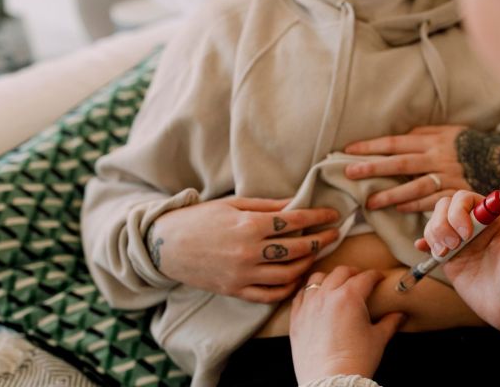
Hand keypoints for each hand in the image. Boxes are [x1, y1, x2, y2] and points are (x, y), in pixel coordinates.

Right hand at [150, 197, 339, 302]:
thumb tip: (297, 203)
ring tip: (316, 254)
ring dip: (308, 264)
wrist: (165, 245)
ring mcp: (242, 274)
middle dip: (320, 240)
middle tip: (334, 234)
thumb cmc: (199, 219)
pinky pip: (269, 295)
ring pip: (288, 274)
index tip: (334, 214)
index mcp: (248, 225)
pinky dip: (288, 288)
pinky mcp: (235, 290)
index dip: (318, 216)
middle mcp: (248, 252)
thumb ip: (267, 206)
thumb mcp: (233, 204)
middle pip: (296, 248)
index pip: (294, 221)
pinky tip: (297, 277)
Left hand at [290, 266, 404, 384]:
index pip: (365, 277)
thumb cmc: (356, 361)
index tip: (380, 278)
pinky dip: (309, 293)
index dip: (375, 275)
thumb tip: (400, 315)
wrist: (330, 382)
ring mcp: (308, 306)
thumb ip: (390, 323)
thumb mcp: (378, 340)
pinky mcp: (296, 319)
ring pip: (317, 279)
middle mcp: (326, 296)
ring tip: (335, 284)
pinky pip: (300, 296)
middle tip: (360, 279)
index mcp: (349, 297)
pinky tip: (315, 298)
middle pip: (341, 272)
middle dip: (353, 273)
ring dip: (329, 278)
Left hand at [344, 125, 471, 211]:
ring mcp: (447, 177)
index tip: (349, 150)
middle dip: (373, 168)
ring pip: (414, 186)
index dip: (371, 146)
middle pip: (400, 163)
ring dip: (391, 195)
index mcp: (432, 140)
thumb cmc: (467, 144)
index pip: (396, 142)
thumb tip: (398, 138)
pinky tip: (399, 208)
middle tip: (349, 174)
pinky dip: (416, 206)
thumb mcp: (447, 132)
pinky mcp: (457, 193)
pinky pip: (433, 201)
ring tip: (370, 203)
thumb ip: (423, 134)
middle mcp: (437, 158)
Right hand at [418, 179, 499, 353]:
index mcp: (493, 216)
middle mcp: (475, 226)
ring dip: (434, 233)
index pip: (465, 198)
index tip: (467, 232)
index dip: (459, 210)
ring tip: (446, 252)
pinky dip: (425, 243)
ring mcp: (461, 242)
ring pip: (435, 222)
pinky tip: (424, 248)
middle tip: (455, 245)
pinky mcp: (450, 259)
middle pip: (445, 207)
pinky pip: (431, 243)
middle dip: (443, 223)